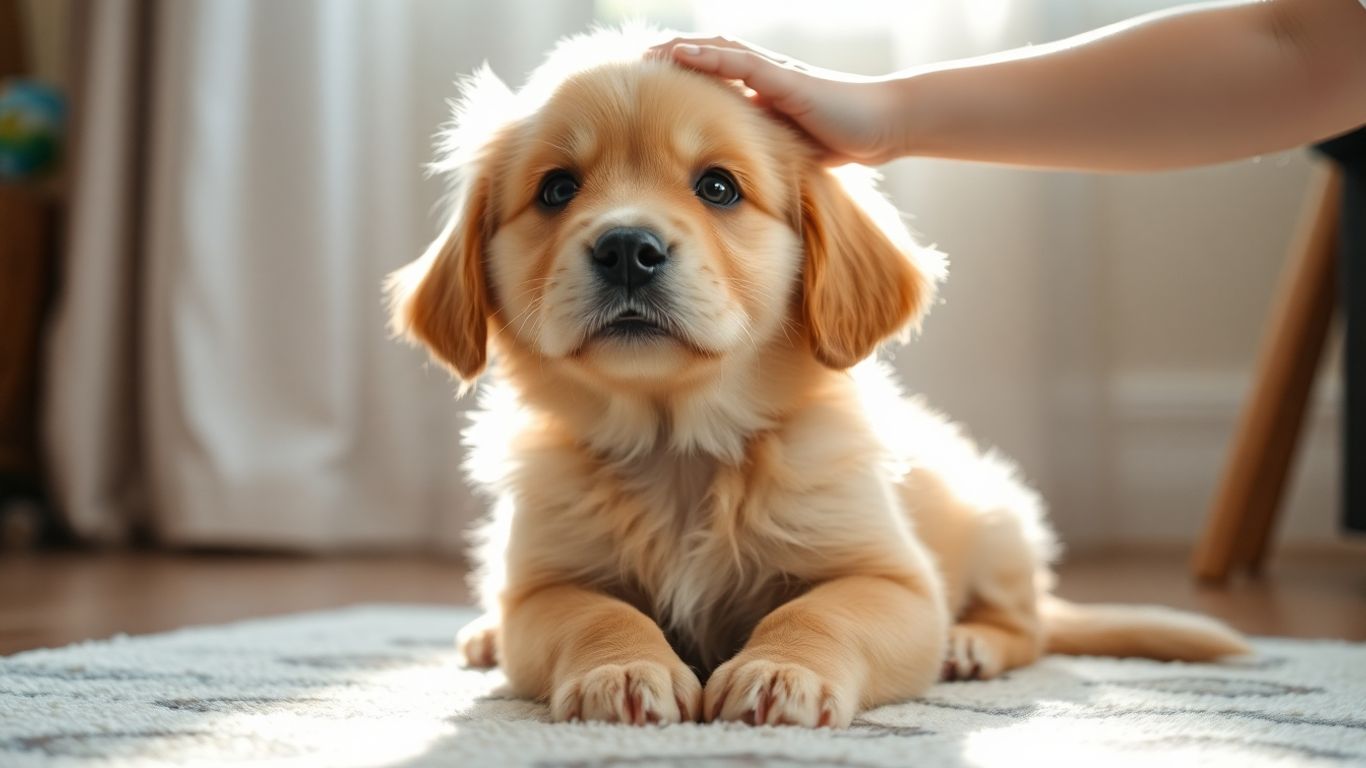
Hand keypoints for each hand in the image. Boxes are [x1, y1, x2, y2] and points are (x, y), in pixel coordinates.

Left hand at [649, 37, 904, 164]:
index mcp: (761, 90)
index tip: (645, 82)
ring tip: (644, 53)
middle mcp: (763, 76)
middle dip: (670, 56)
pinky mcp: (786, 80)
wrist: (883, 127)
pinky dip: (707, 57)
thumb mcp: (789, 146)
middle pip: (707, 54)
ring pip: (716, 51)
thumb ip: (762, 148)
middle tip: (632, 62)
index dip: (680, 72)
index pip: (713, 72)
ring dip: (678, 49)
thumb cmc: (842, 138)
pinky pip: (740, 64)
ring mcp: (774, 74)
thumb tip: (731, 174)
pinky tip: (679, 54)